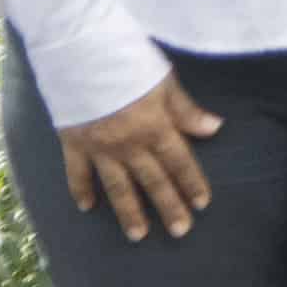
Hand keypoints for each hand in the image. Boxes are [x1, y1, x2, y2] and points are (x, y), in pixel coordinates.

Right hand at [57, 74, 221, 241]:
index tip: (203, 204)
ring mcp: (98, 146)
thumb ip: (186, 110)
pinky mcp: (73, 142)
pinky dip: (81, 190)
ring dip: (129, 211)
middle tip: (180, 231)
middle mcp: (128, 143)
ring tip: (139, 235)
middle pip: (152, 180)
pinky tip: (87, 207)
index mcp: (154, 127)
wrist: (78, 51)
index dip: (192, 182)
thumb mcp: (163, 80)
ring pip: (117, 185)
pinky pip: (77, 172)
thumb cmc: (127, 60)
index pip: (179, 161)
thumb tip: (214, 129)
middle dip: (168, 206)